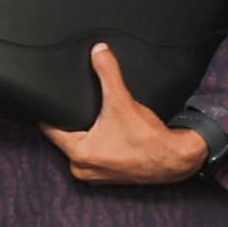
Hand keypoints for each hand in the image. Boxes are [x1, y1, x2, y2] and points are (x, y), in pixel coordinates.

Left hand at [44, 45, 210, 186]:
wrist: (176, 160)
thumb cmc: (149, 138)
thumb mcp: (123, 101)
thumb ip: (108, 73)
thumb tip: (98, 51)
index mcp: (79, 155)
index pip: (50, 129)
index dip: (52, 111)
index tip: (52, 99)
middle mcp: (82, 170)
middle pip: (64, 138)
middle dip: (70, 121)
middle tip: (76, 105)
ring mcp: (95, 175)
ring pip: (79, 147)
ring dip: (83, 133)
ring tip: (91, 117)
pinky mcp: (108, 176)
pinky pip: (93, 155)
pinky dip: (96, 144)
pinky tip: (104, 132)